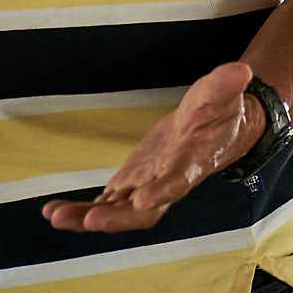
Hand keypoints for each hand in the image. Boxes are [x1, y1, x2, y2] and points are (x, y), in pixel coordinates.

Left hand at [42, 61, 258, 233]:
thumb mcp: (221, 94)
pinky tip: (52, 212)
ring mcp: (145, 188)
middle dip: (116, 218)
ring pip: (116, 211)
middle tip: (89, 221)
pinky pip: (103, 203)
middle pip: (141, 212)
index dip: (162, 192)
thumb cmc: (218, 113)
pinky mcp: (129, 186)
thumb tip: (241, 70)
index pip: (177, 181)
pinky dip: (80, 211)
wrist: (210, 131)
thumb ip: (225, 85)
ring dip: (87, 217)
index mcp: (189, 164)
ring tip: (55, 216)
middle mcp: (166, 184)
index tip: (142, 201)